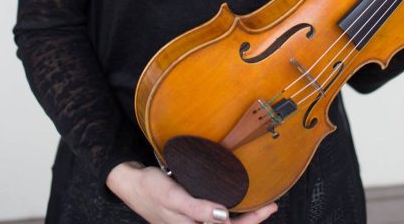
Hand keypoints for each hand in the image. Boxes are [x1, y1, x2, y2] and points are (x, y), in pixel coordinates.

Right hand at [106, 162, 277, 223]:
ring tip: (261, 205)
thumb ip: (197, 208)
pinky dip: (229, 212)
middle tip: (271, 205)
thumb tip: (224, 216)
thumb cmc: (151, 188)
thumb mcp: (173, 196)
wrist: (132, 183)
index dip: (251, 222)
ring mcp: (193, 223)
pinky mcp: (191, 215)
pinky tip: (236, 202)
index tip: (269, 208)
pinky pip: (215, 217)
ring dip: (242, 217)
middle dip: (251, 220)